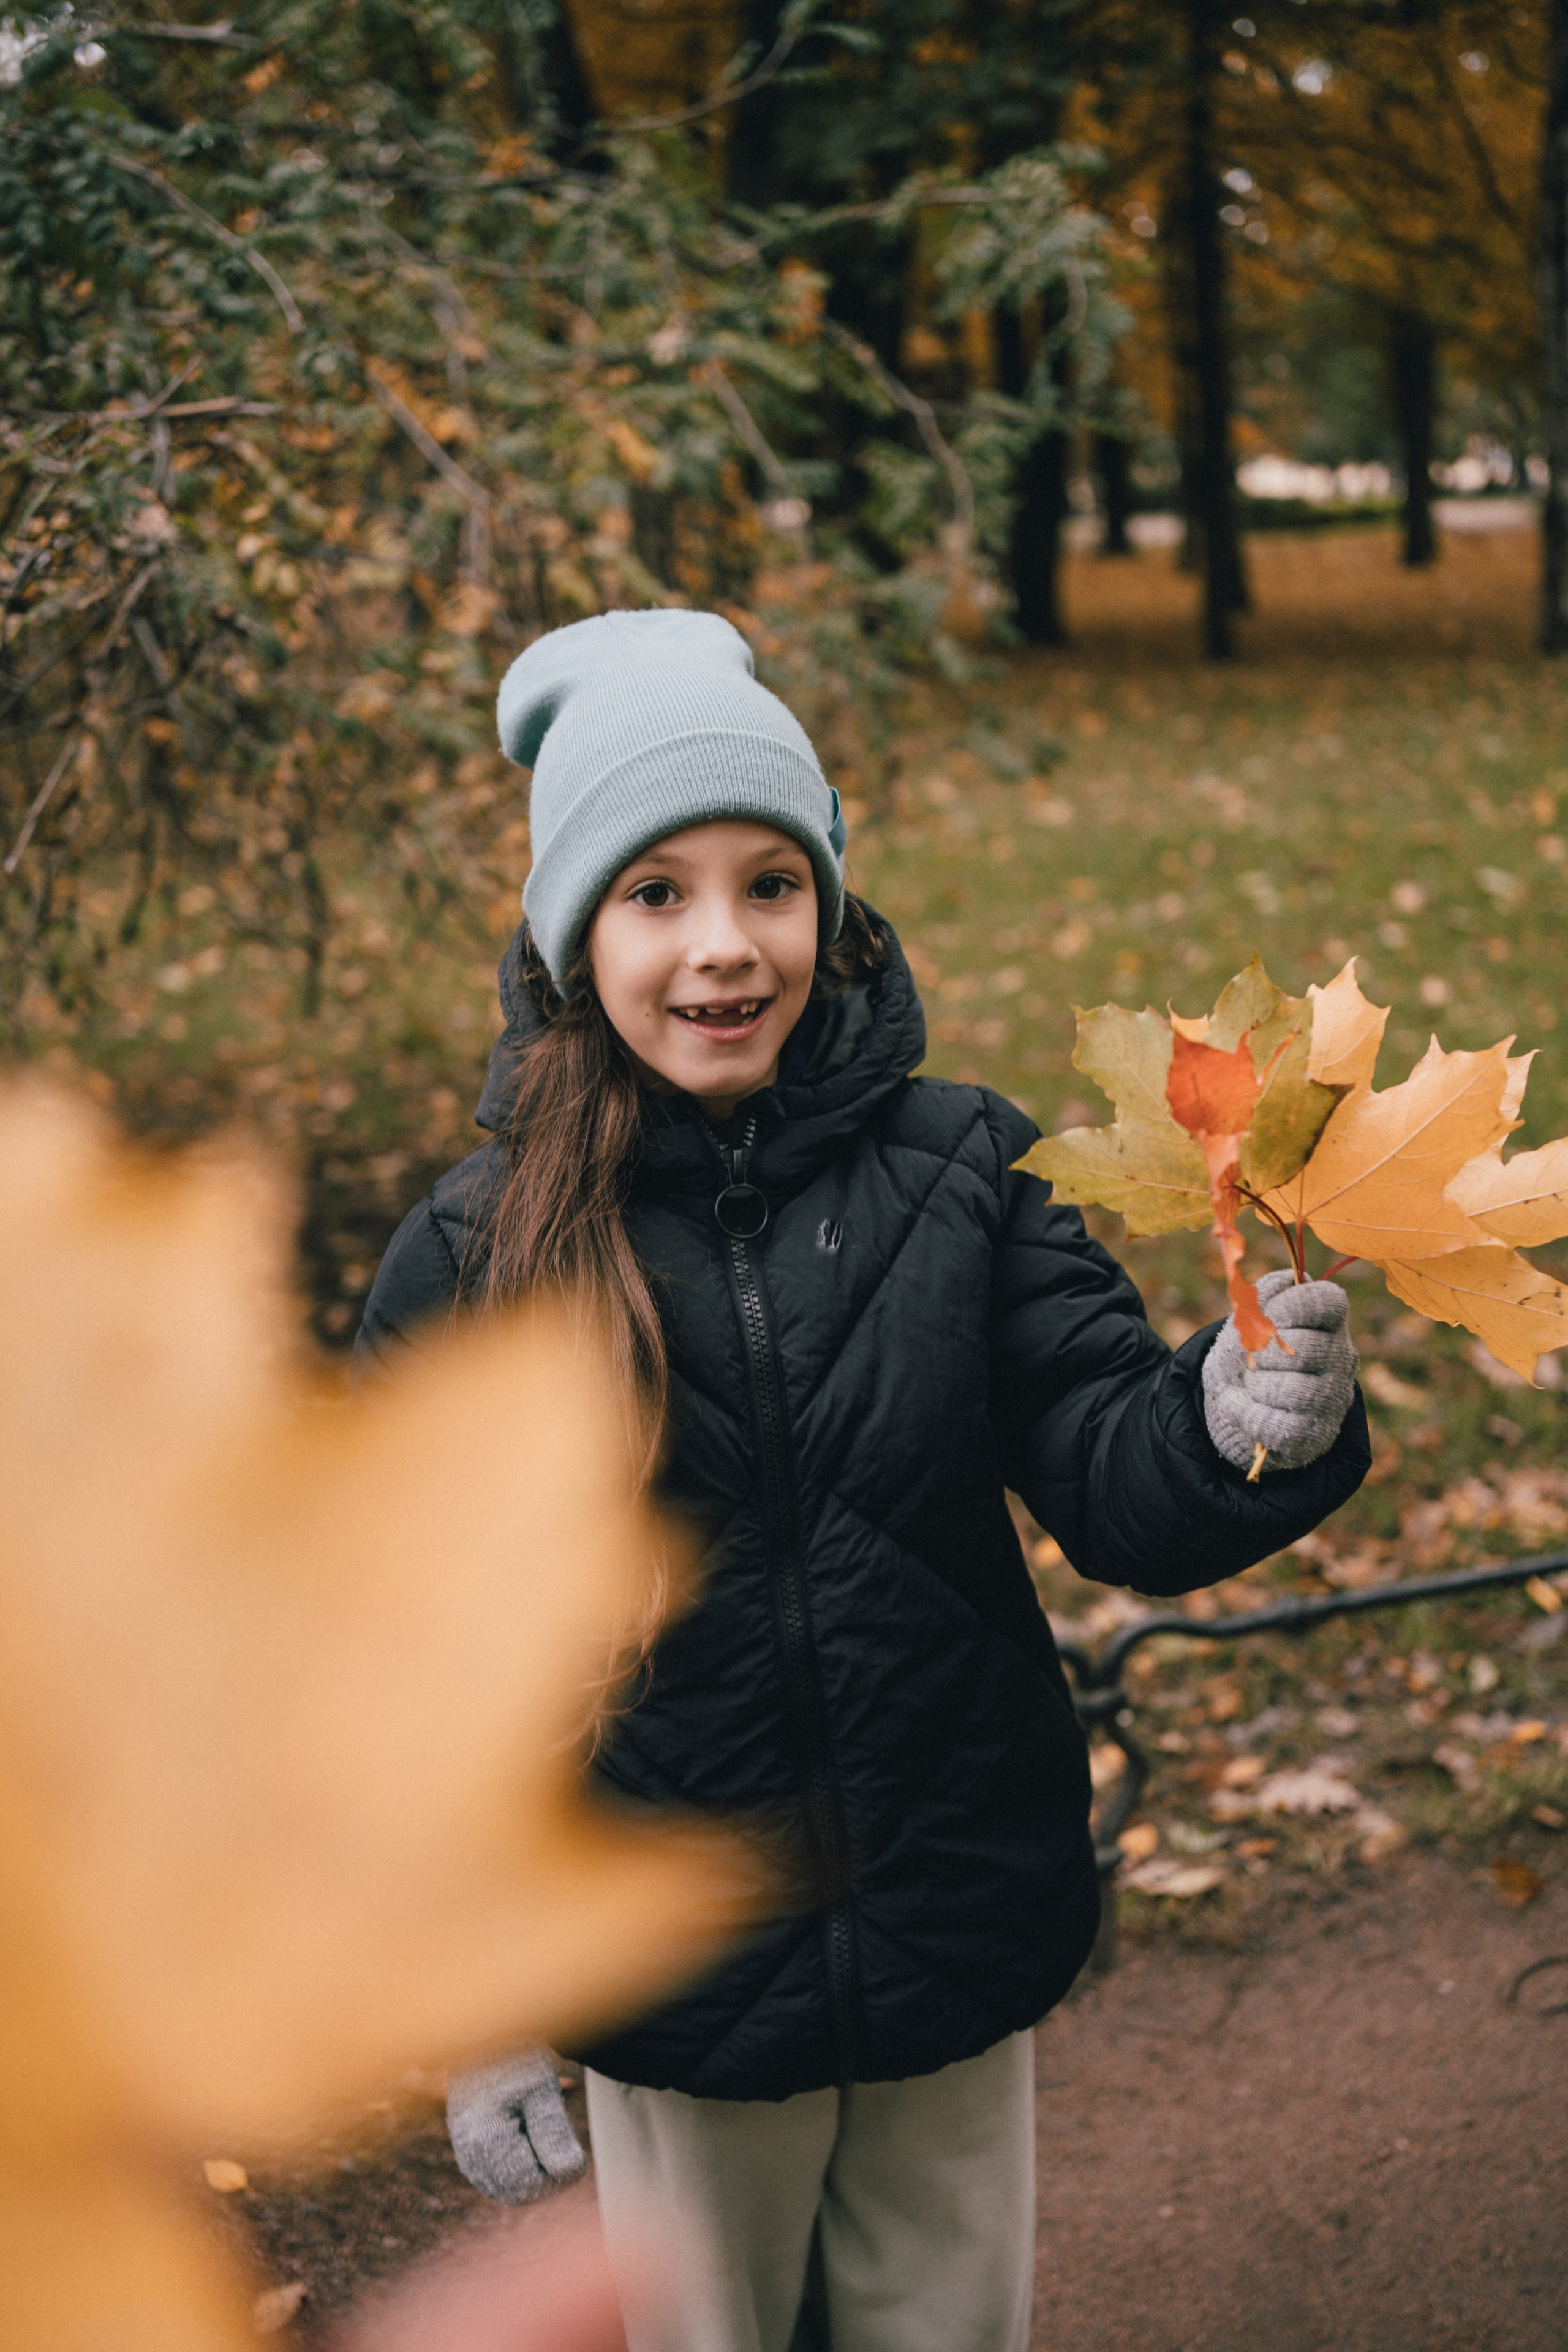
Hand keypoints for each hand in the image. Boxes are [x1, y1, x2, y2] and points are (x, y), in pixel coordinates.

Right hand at [446, 2050, 586, 2203]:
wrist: (484, 2035)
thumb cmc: (515, 2058)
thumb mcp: (541, 2089)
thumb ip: (554, 2133)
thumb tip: (570, 2173)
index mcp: (486, 2143)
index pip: (532, 2186)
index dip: (560, 2174)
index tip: (573, 2147)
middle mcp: (471, 2156)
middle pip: (520, 2192)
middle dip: (547, 2173)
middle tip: (563, 2138)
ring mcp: (468, 2156)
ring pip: (511, 2186)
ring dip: (535, 2168)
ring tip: (544, 2128)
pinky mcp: (471, 2150)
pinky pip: (501, 2175)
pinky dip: (522, 2162)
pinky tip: (532, 2133)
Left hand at [1201, 1271, 1357, 1475]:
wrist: (1240, 1394)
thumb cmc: (1252, 1345)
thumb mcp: (1253, 1312)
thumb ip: (1268, 1291)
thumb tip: (1287, 1280)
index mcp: (1329, 1320)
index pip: (1328, 1301)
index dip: (1290, 1306)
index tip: (1266, 1315)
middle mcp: (1342, 1357)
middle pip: (1305, 1348)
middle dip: (1264, 1353)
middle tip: (1254, 1356)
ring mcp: (1333, 1398)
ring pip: (1292, 1390)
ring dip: (1256, 1385)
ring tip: (1252, 1382)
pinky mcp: (1316, 1433)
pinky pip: (1279, 1427)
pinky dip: (1247, 1414)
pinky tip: (1238, 1404)